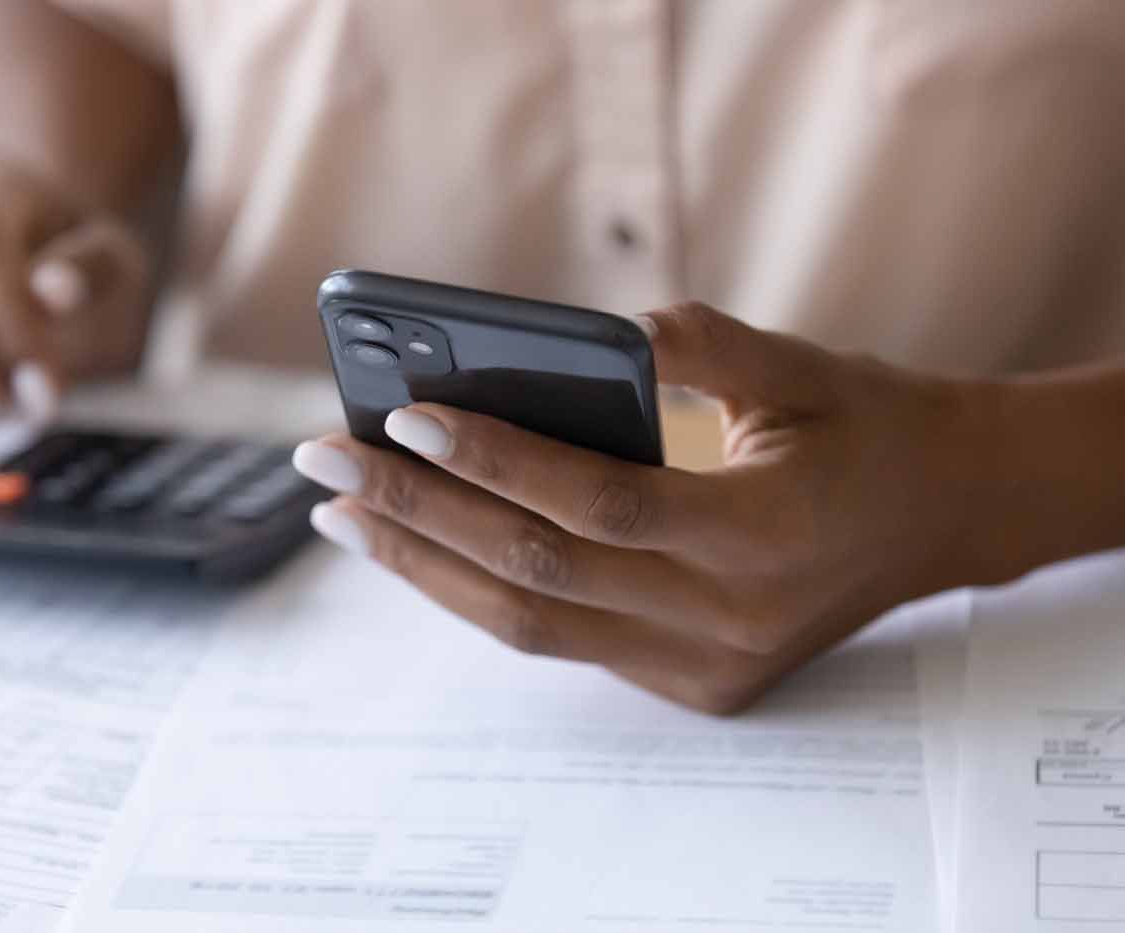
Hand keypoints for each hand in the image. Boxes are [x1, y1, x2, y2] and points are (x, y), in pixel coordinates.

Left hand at [292, 303, 994, 713]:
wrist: (943, 515)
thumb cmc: (869, 427)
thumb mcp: (803, 366)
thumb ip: (699, 345)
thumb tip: (586, 335)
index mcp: (769, 536)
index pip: (603, 505)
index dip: (499, 462)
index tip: (406, 417)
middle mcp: (730, 620)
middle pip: (541, 575)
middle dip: (420, 517)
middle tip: (327, 463)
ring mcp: (706, 667)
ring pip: (533, 627)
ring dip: (427, 568)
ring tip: (346, 515)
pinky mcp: (690, 684)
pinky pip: (560, 639)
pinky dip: (481, 591)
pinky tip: (421, 545)